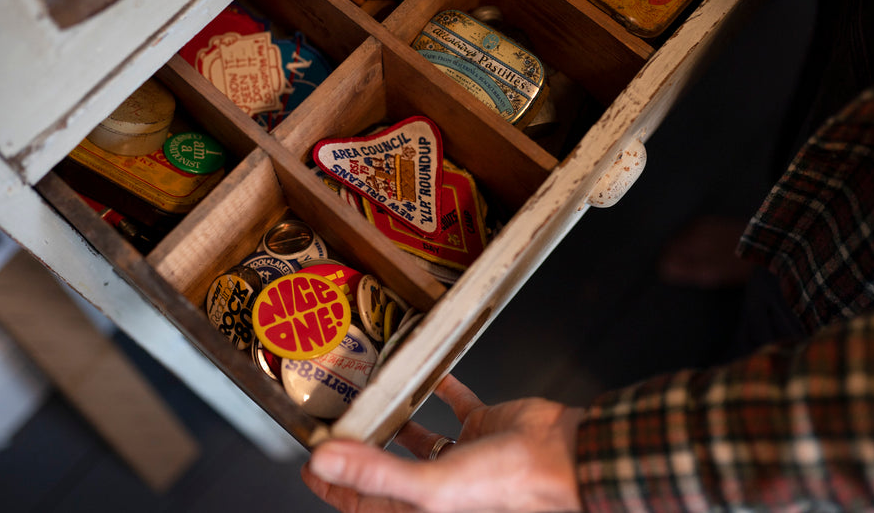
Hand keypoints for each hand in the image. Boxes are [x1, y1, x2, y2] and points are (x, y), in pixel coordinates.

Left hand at [301, 374, 585, 511]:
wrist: (564, 457)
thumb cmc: (508, 485)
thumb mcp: (433, 486)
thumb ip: (376, 473)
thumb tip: (324, 460)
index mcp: (423, 508)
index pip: (364, 501)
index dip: (334, 485)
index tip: (309, 465)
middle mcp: (438, 485)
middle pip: (386, 471)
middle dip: (360, 452)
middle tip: (334, 429)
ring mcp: (461, 455)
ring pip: (418, 440)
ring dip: (394, 422)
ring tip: (371, 402)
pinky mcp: (483, 427)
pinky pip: (455, 406)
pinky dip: (441, 389)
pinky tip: (428, 373)